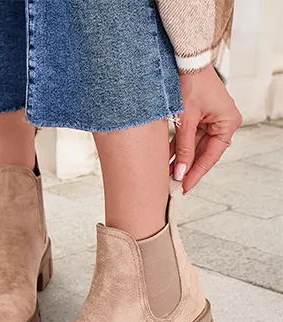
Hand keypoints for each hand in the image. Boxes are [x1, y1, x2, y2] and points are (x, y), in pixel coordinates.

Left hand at [170, 65, 241, 193]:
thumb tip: (179, 172)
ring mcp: (213, 120)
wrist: (185, 60)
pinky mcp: (201, 117)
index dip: (196, 173)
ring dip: (181, 158)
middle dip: (186, 167)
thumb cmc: (190, 83)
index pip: (211, 156)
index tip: (184, 187)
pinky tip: (167, 159)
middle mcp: (224, 123)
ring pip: (195, 146)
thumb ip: (183, 148)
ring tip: (167, 174)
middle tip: (173, 184)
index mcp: (228, 123)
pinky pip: (191, 137)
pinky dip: (179, 146)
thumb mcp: (186, 120)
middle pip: (203, 153)